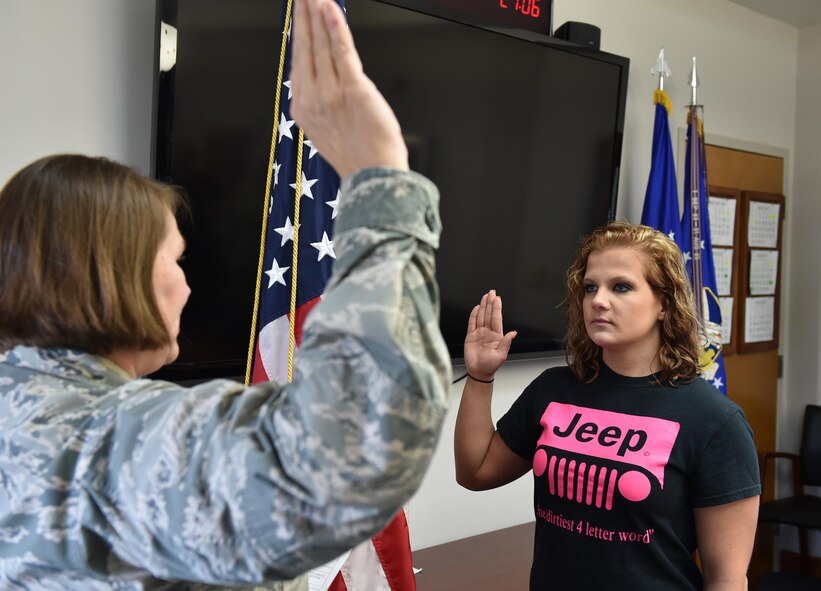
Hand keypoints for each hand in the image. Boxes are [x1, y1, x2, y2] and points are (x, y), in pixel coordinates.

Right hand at [289, 0, 408, 176]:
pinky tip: (330, 9)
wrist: (374, 176)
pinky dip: (336, 28)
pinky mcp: (353, 89)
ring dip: (317, 16)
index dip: (300, 35)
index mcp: (303, 108)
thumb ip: (320, 105)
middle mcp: (311, 98)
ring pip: (321, 46)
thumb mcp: (327, 131)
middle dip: (303, 18)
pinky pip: (342, 51)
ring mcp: (331, 93)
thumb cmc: (357, 156)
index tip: (299, 15)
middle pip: (305, 49)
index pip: (299, 62)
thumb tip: (321, 80)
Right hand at [463, 290, 516, 381]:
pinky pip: (472, 323)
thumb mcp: (501, 355)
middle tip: (492, 292)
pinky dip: (473, 315)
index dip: (497, 308)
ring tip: (485, 296)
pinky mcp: (471, 336)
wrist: (478, 372)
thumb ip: (506, 343)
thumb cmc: (490, 366)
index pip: (496, 318)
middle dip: (490, 303)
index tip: (498, 299)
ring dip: (483, 306)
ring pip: (481, 316)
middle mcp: (488, 332)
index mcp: (496, 336)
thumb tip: (513, 333)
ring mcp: (479, 333)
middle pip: (489, 314)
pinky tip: (476, 308)